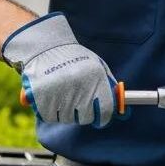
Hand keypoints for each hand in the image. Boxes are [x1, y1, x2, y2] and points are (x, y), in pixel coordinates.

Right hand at [2, 12, 118, 127]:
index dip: (103, 118)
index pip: (105, 111)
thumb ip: (109, 87)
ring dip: (66, 112)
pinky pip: (50, 117)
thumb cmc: (76, 58)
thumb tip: (123, 112)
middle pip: (85, 118)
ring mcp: (60, 93)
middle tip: (77, 102)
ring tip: (62, 94)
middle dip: (82, 114)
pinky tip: (51, 97)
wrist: (46, 46)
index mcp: (96, 79)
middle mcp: (79, 87)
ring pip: (67, 119)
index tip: (99, 118)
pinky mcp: (41, 97)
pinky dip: (50, 112)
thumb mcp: (98, 67)